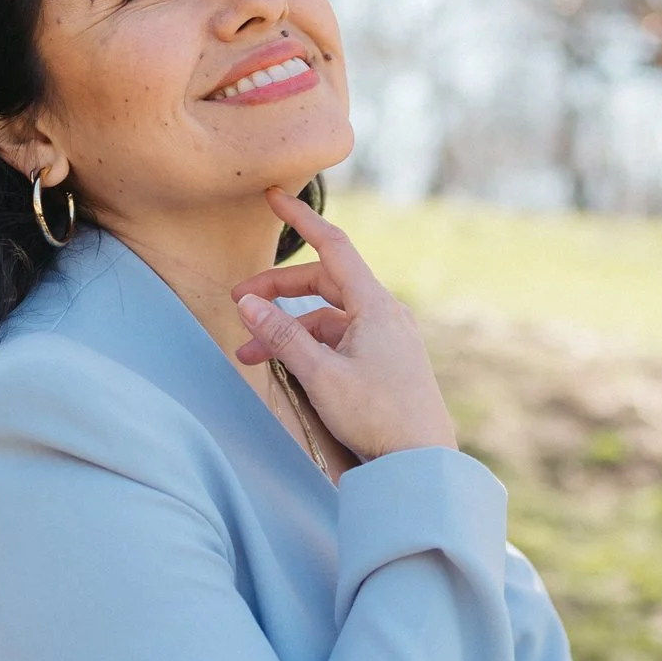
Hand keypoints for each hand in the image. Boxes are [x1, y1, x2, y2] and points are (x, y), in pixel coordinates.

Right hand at [230, 187, 457, 461]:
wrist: (422, 463)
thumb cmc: (378, 417)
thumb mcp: (320, 375)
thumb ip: (283, 336)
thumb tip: (248, 304)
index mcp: (375, 306)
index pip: (334, 246)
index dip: (302, 220)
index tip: (275, 197)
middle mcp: (385, 314)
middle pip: (324, 283)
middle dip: (279, 292)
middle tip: (239, 304)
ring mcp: (388, 338)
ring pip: (328, 318)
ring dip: (289, 329)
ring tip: (250, 356)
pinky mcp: (386, 362)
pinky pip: (341, 340)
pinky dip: (310, 346)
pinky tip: (286, 368)